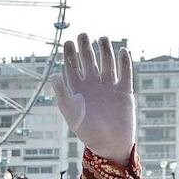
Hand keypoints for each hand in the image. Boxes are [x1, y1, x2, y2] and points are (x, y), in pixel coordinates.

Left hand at [49, 33, 134, 164]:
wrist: (109, 143)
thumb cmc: (87, 130)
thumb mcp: (71, 111)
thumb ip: (62, 93)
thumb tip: (54, 74)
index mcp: (78, 89)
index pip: (73, 67)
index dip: (70, 54)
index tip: (68, 41)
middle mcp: (93, 85)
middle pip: (89, 61)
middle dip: (86, 48)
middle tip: (83, 34)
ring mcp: (109, 87)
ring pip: (107, 63)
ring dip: (105, 51)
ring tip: (102, 38)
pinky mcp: (124, 91)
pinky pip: (125, 72)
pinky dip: (124, 62)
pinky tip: (122, 50)